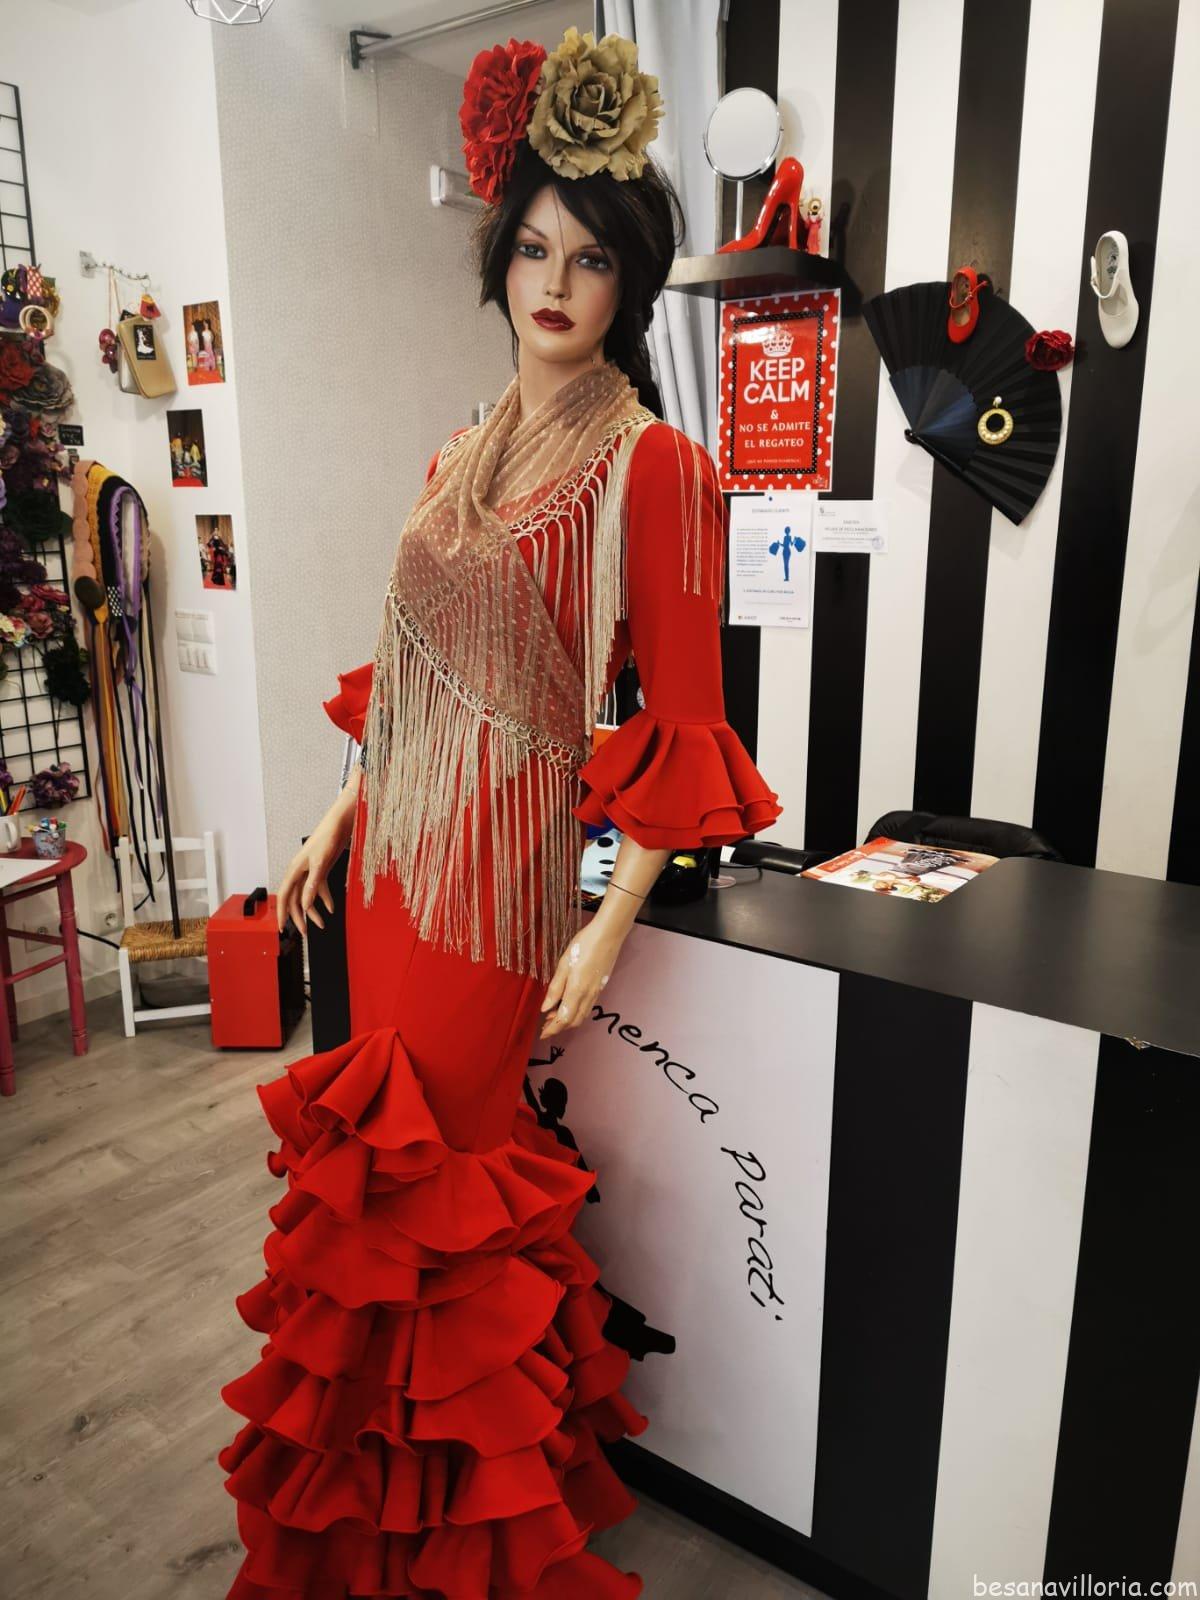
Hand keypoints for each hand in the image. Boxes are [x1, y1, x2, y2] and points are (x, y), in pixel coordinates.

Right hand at [275, 802, 352, 937]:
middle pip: (295, 899)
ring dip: (313, 911)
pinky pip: (319, 889)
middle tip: (304, 932)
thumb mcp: (320, 863)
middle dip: (299, 917)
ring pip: (307, 896)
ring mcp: (310, 872)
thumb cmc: (327, 839)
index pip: (284, 896)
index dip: (281, 912)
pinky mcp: (321, 870)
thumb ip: (312, 884)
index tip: (282, 927)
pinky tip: (331, 908)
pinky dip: (325, 899)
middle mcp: (299, 872)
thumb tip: (305, 905)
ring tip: (321, 924)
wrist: (339, 825)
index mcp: (294, 870)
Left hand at [538, 918, 622, 1039]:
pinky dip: (576, 1012)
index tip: (542, 1034)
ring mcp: (596, 992)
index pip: (563, 1020)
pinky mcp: (600, 987)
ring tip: (553, 1015)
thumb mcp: (563, 965)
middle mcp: (588, 996)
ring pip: (582, 1016)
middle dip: (559, 1028)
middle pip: (574, 1022)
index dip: (552, 1030)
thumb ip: (555, 988)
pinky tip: (568, 1004)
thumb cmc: (584, 945)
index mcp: (577, 991)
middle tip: (545, 1025)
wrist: (608, 935)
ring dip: (568, 1021)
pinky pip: (587, 1007)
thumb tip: (545, 1007)